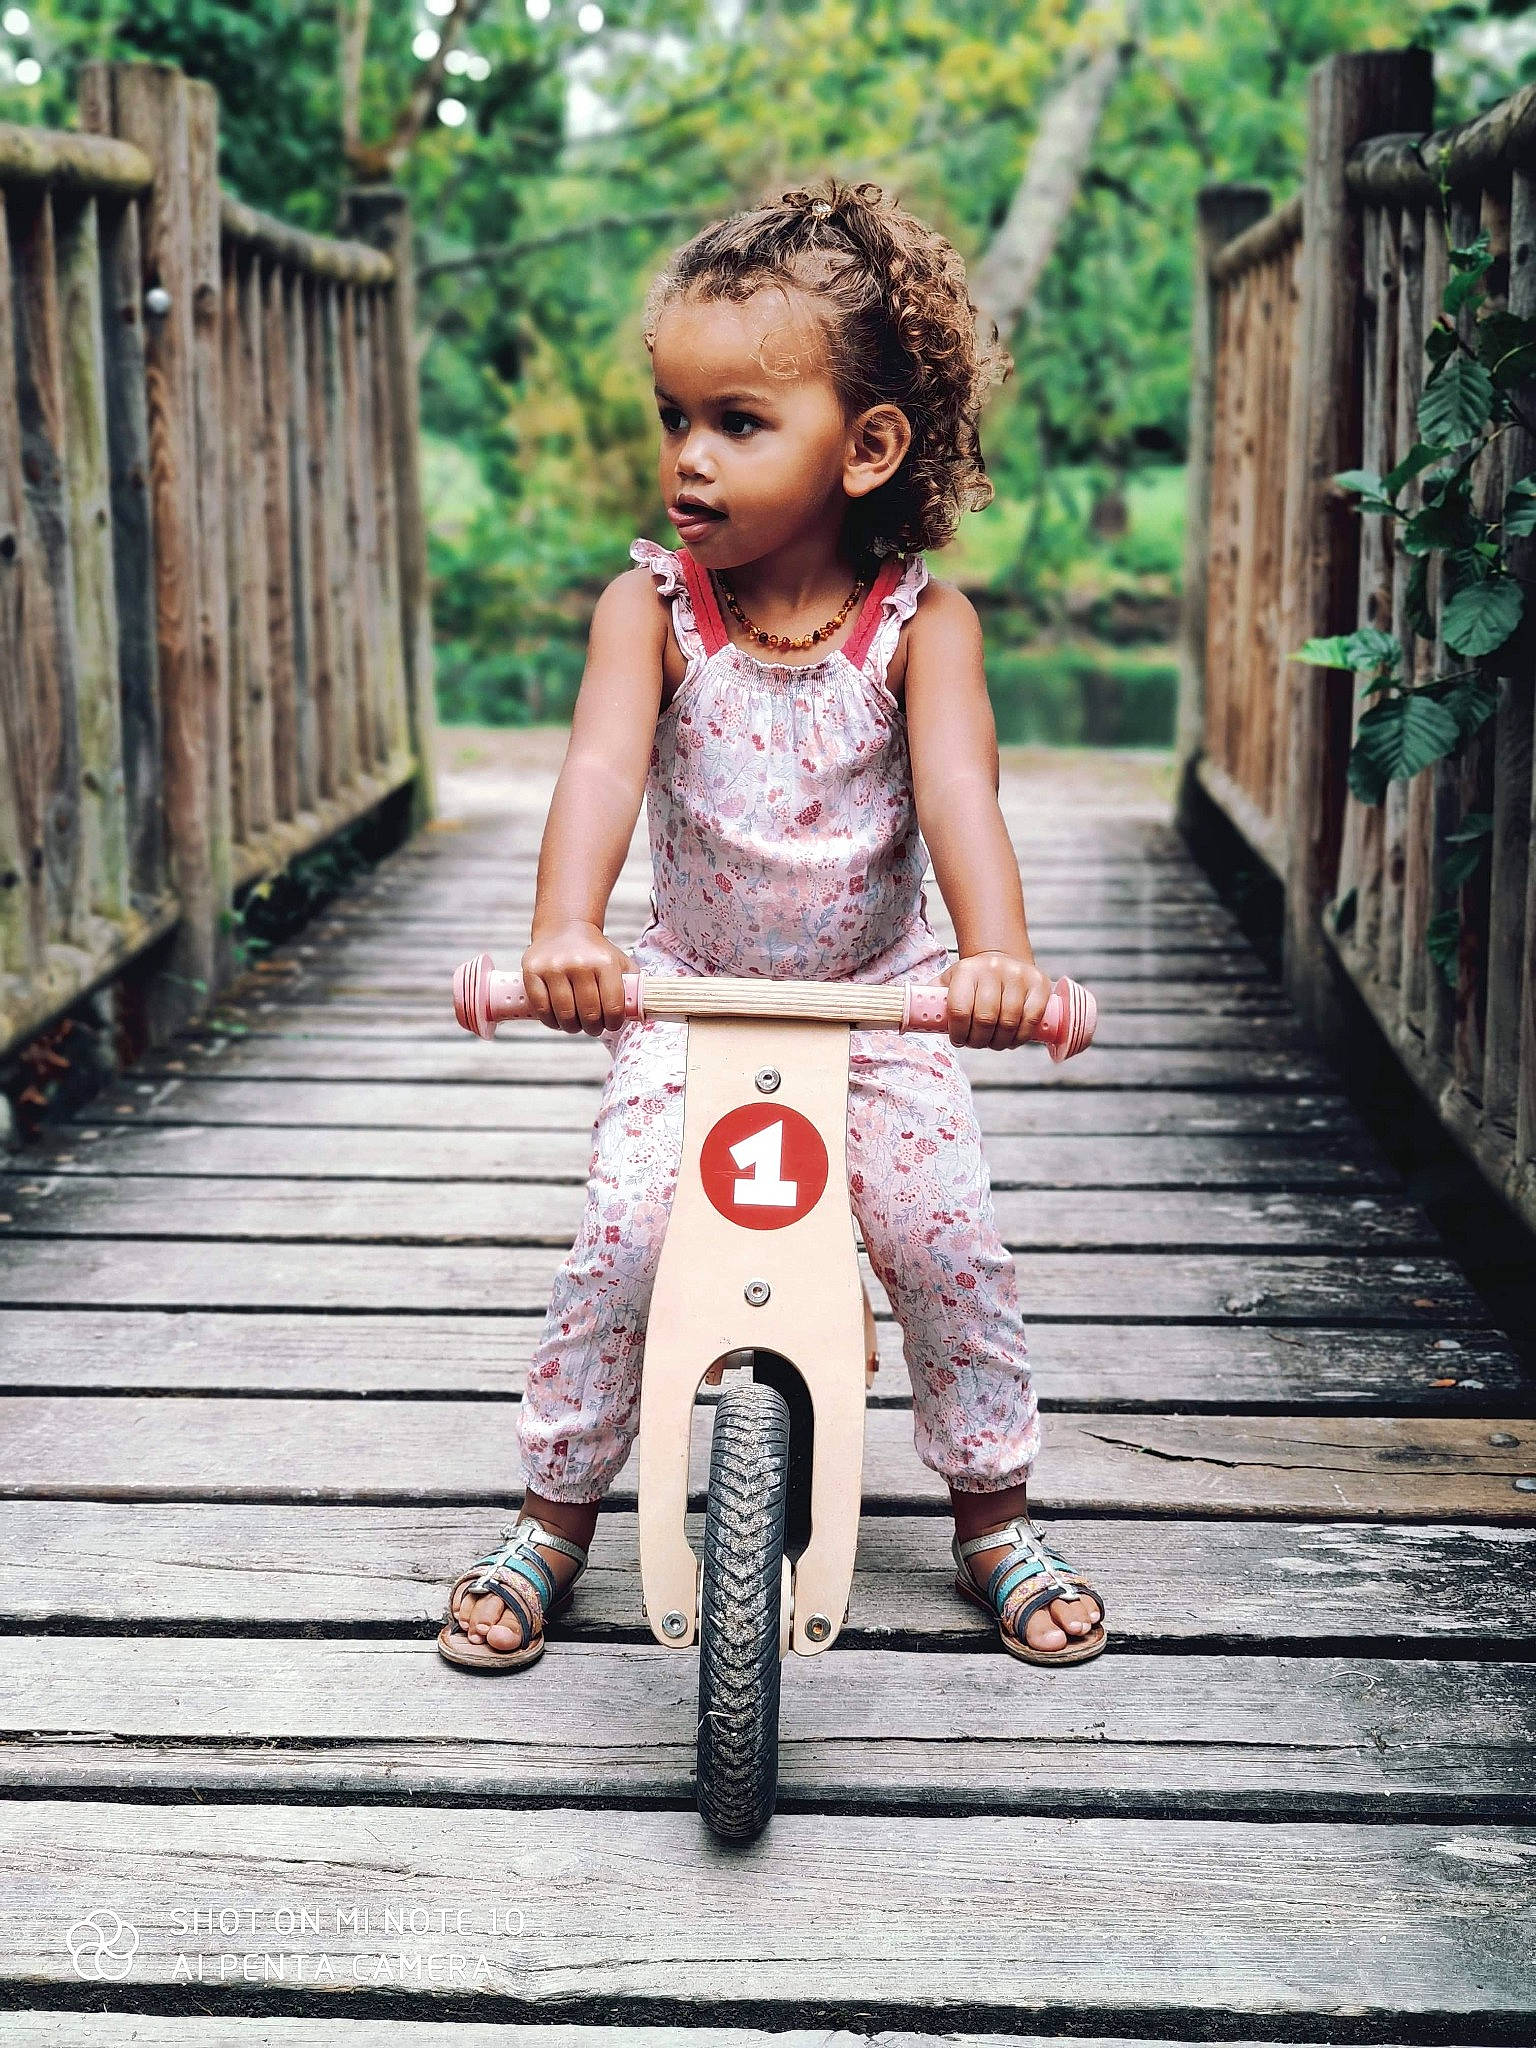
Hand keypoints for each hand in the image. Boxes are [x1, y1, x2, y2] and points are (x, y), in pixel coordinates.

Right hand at [521, 922, 635, 1034]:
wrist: (565, 928)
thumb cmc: (595, 953)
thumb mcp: (620, 962)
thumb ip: (633, 985)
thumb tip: (641, 1012)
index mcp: (605, 963)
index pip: (613, 1007)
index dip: (613, 1023)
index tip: (611, 1025)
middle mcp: (579, 963)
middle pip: (588, 1014)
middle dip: (593, 1028)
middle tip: (593, 1027)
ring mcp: (554, 967)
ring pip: (564, 1015)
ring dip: (572, 1028)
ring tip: (575, 1025)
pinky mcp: (532, 971)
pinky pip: (541, 1008)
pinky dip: (550, 1021)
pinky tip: (557, 1020)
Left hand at [938, 951, 1052, 1050]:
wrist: (1001, 959)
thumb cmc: (970, 981)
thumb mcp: (948, 982)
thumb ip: (930, 998)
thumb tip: (906, 1016)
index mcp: (966, 970)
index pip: (960, 1010)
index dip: (958, 1033)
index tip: (958, 1040)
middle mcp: (993, 970)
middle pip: (986, 1020)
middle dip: (978, 1041)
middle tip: (976, 1044)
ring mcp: (1019, 975)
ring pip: (1010, 1023)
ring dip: (999, 1042)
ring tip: (993, 1043)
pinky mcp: (1040, 984)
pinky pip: (1032, 1019)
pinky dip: (1021, 1037)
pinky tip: (1012, 1040)